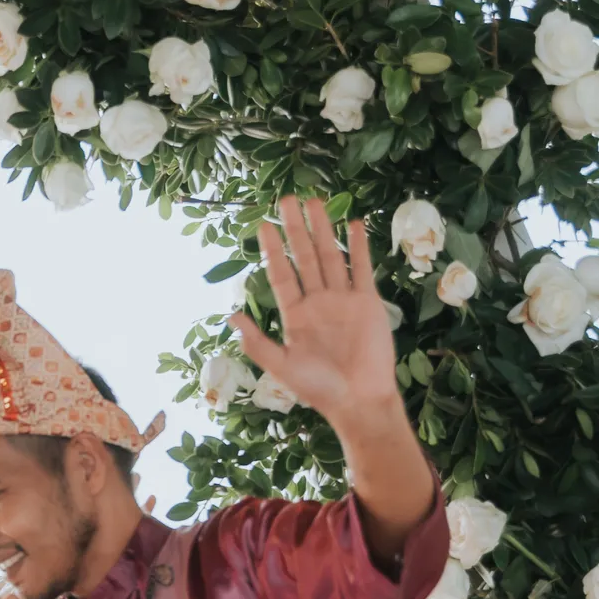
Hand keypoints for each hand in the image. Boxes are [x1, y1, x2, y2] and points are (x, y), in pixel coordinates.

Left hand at [231, 197, 402, 432]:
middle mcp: (317, 301)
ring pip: (331, 256)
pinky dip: (359, 246)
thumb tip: (230, 315)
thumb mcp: (281, 366)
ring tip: (315, 202)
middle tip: (287, 198)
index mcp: (295, 314)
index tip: (262, 225)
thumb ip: (256, 341)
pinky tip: (353, 223)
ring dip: (323, 229)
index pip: (281, 274)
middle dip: (295, 229)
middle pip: (305, 257)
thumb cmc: (318, 388)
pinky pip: (361, 269)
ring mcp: (343, 299)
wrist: (359, 400)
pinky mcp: (367, 302)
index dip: (272, 250)